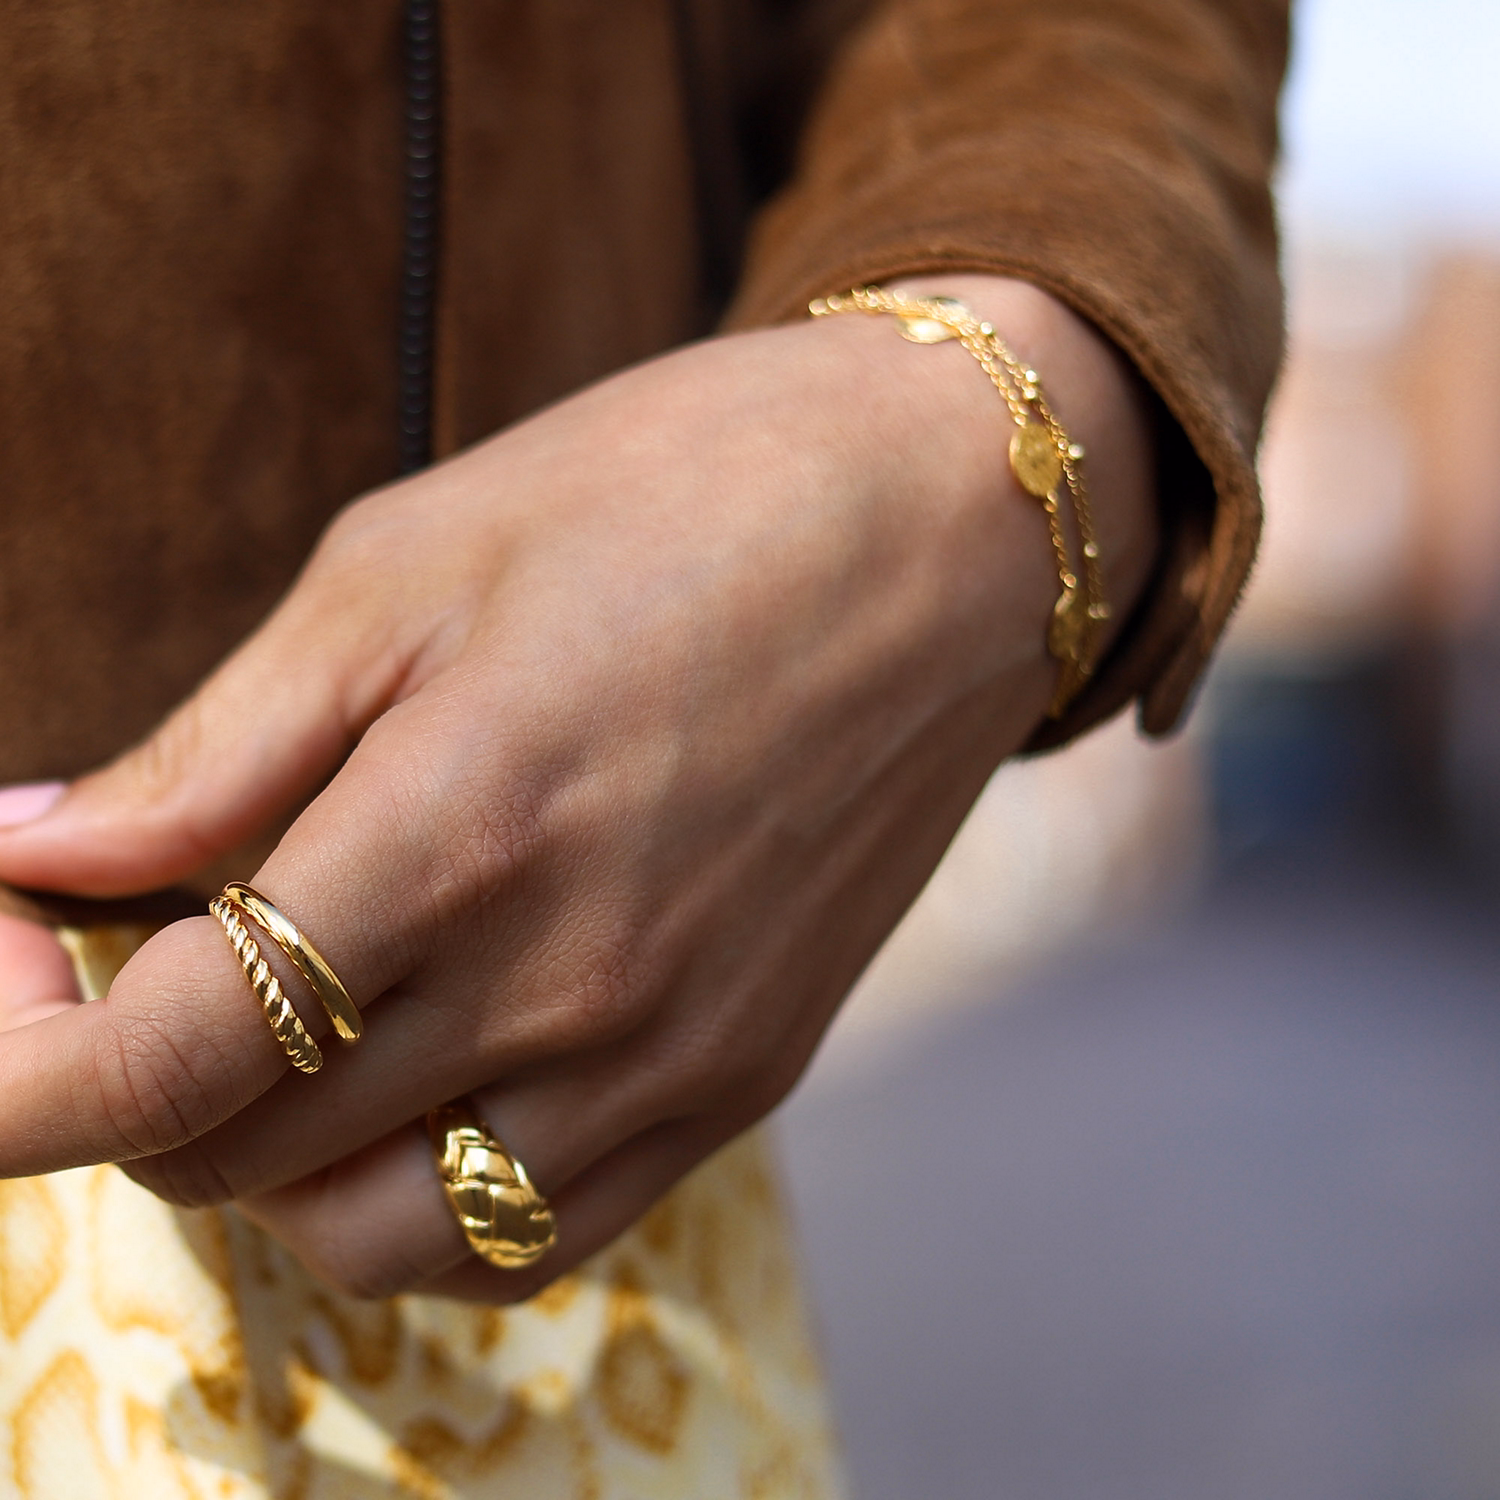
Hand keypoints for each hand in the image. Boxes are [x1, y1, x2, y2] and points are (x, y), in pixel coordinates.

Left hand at [0, 276, 1154, 1300]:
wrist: (945, 525)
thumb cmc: (679, 495)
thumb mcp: (414, 562)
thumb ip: (218, 744)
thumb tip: (42, 855)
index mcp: (458, 833)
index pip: (153, 1066)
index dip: (10, 1055)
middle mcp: (567, 988)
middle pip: (239, 1161)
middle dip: (126, 1077)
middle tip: (138, 946)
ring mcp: (669, 1054)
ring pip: (377, 1239)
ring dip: (272, 1159)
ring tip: (287, 1021)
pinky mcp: (746, 1074)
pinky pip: (536, 1232)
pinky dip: (425, 1194)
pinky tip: (426, 1069)